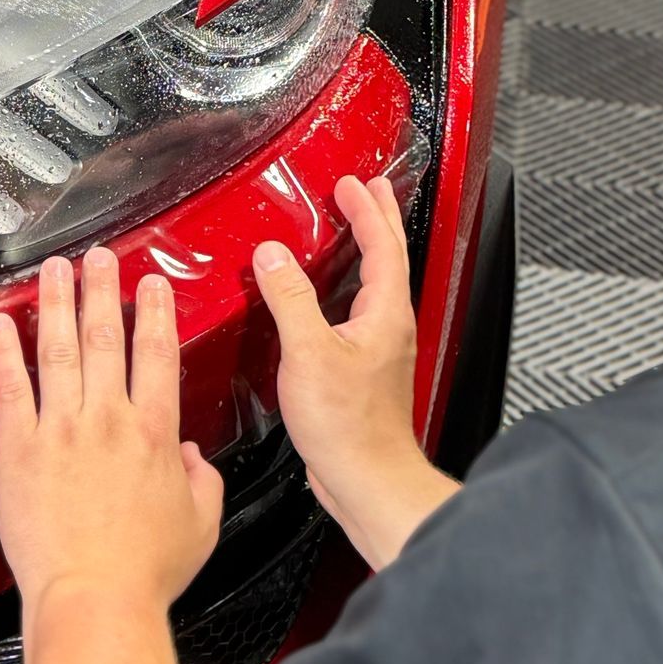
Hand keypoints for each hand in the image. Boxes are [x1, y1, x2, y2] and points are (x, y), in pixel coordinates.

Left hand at [0, 247, 223, 621]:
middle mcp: (107, 420)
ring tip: (55, 270)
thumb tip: (192, 459)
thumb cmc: (144, 571)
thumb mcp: (201, 524)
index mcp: (154, 433)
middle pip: (104, 338)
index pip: (156, 355)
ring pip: (57, 349)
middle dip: (102, 290)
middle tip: (99, 258)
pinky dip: (3, 353)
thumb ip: (202, 482)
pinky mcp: (21, 449)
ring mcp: (61, 429)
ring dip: (55, 303)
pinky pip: (11, 389)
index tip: (151, 286)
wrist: (95, 597)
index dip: (154, 313)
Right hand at [254, 173, 457, 568]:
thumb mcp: (310, 353)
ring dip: (363, 253)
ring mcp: (379, 351)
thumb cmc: (349, 427)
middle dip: (376, 221)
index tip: (352, 183)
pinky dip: (344, 290)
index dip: (366, 211)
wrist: (366, 479)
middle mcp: (388, 329)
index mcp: (384, 315)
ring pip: (374, 287)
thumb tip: (273, 256)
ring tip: (347, 232)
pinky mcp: (363, 373)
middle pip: (388, 261)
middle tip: (365, 192)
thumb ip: (290, 300)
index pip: (383, 246)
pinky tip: (322, 301)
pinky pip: (357, 313)